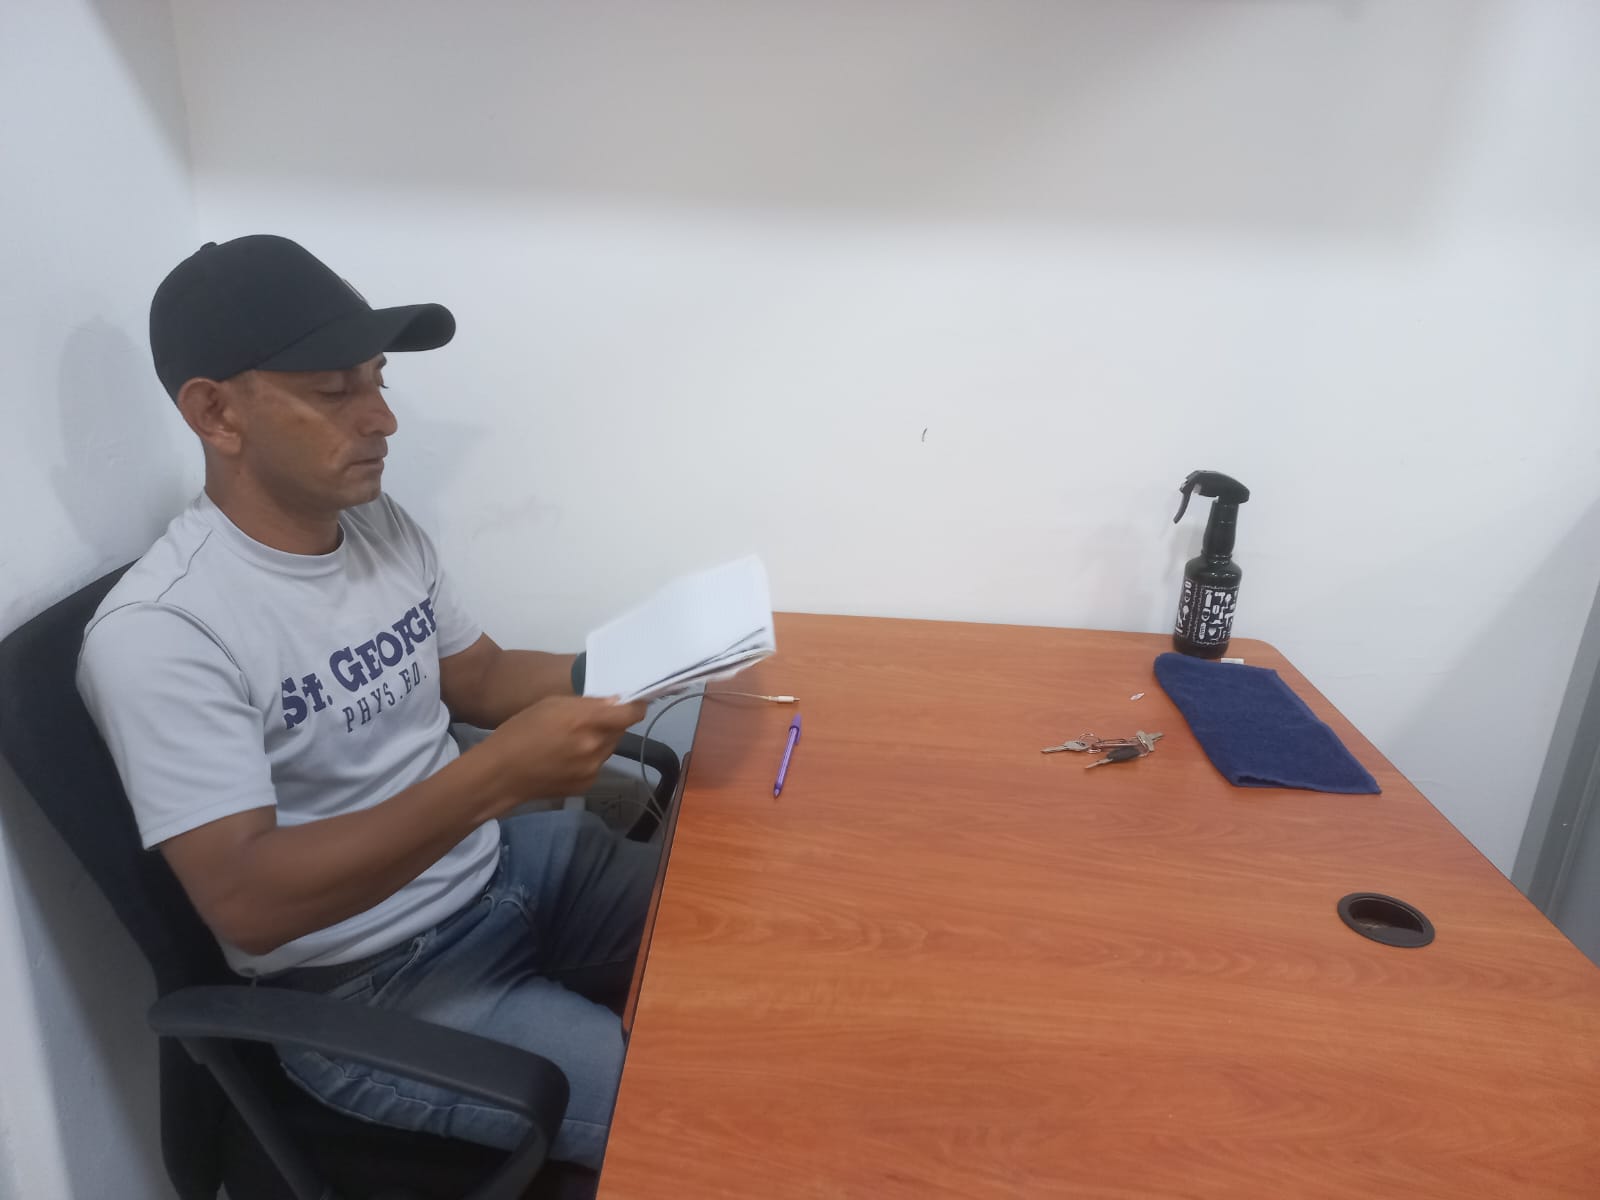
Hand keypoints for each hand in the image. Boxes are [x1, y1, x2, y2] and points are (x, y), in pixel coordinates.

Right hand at [481, 695, 649, 810]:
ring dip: (599, 741)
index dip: (635, 707)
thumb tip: (615, 703)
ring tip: (570, 742)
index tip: (633, 703)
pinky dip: (589, 760)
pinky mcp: (587, 785)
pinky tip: (565, 759)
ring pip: (608, 748)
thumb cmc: (520, 731)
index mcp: (586, 721)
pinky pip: (597, 766)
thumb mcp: (551, 705)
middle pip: (619, 730)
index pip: (630, 714)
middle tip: (586, 722)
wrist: (501, 774)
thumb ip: (587, 704)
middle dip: (609, 724)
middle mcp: (595, 746)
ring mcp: (592, 768)